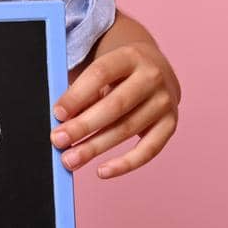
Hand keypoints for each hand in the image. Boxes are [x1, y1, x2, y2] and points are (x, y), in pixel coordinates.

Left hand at [49, 40, 179, 178]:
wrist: (155, 68)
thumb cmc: (118, 72)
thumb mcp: (102, 70)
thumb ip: (85, 91)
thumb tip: (63, 121)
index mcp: (129, 56)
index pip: (100, 74)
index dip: (77, 95)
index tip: (57, 114)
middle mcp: (151, 77)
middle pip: (114, 105)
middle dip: (83, 126)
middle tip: (58, 140)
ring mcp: (164, 101)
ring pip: (127, 129)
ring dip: (95, 147)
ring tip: (71, 159)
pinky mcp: (170, 124)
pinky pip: (148, 150)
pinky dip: (124, 164)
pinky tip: (102, 171)